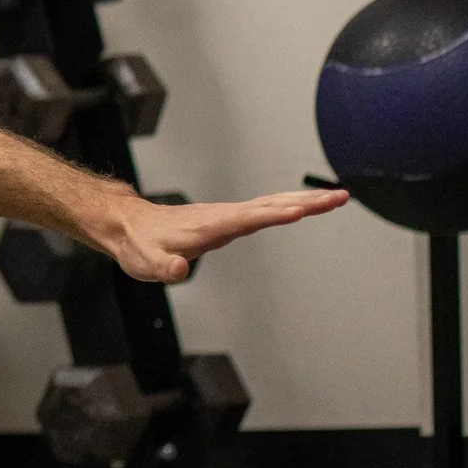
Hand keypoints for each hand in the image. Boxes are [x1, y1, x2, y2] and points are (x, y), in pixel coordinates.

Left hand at [103, 186, 346, 282]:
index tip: (300, 210)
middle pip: (270, 205)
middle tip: (339, 197)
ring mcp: (226, 214)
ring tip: (335, 197)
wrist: (127, 225)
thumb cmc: (138, 245)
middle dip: (305, 201)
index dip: (273, 215)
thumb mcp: (146, 262)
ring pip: (271, 203)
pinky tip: (301, 205)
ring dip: (303, 200)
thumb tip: (178, 270)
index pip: (248, 218)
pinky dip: (287, 204)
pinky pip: (264, 208)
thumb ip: (163, 267)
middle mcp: (222, 215)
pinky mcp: (227, 218)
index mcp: (209, 225)